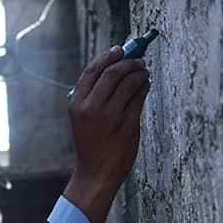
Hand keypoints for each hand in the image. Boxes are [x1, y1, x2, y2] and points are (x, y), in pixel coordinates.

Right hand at [64, 46, 151, 222]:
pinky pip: (139, 97)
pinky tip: (145, 86)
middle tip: (138, 60)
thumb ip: (93, 96)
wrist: (96, 173)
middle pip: (113, 72)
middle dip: (128, 62)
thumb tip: (115, 67)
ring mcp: (111, 116)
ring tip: (144, 72)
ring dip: (140, 73)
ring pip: (129, 83)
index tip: (119, 49)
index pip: (93, 71)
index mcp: (77, 104)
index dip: (108, 56)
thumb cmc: (91, 144)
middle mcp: (92, 107)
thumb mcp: (82, 118)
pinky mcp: (127, 124)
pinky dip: (144, 87)